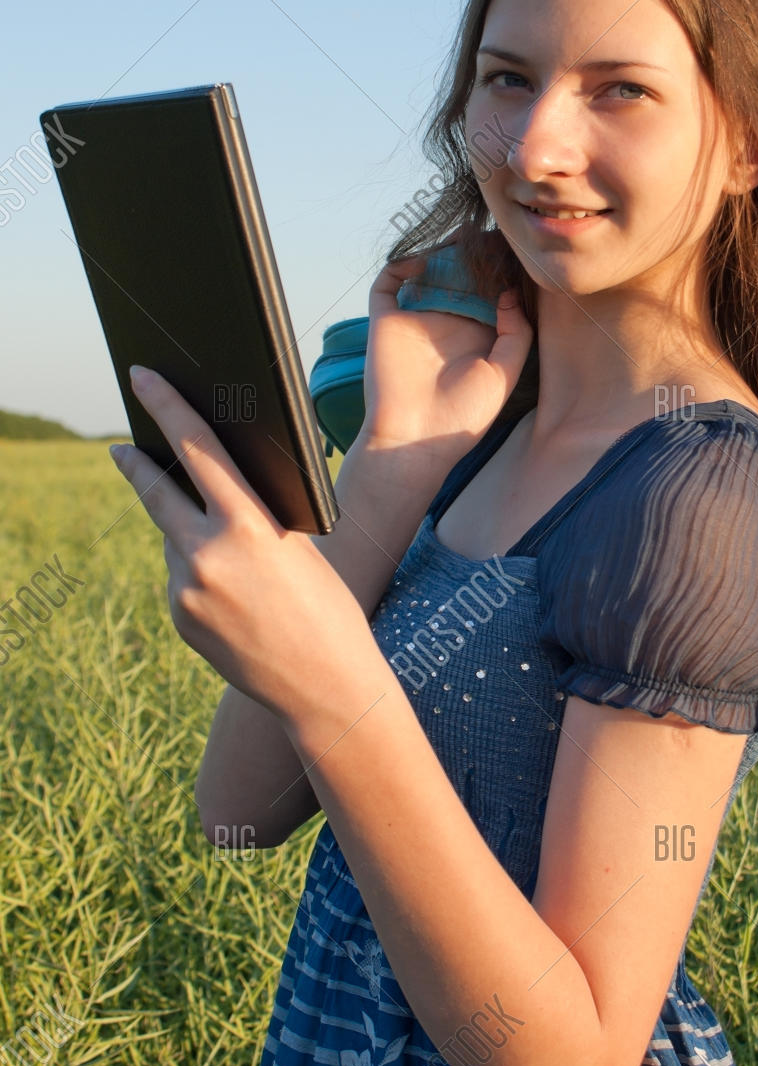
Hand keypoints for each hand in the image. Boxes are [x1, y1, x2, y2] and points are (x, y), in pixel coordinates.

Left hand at [108, 366, 369, 722]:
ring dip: (191, 536)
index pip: (197, 448)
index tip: (142, 379)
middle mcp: (207, 555)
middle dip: (136, 466)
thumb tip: (207, 490)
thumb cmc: (329, 607)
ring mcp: (186, 589)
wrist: (325, 685)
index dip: (166, 407)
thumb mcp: (298, 545)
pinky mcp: (178, 617)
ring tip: (242, 570)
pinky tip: (233, 601)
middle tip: (121, 447)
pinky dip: (198, 575)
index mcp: (247, 525)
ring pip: (173, 540)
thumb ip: (250, 514)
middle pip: (155, 491)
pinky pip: (179, 578)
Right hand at [360, 254, 534, 460]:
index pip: (490, 291)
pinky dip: (401, 265)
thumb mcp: (504, 374)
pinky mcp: (387, 321)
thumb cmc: (463, 415)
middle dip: (474, 254)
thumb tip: (510, 293)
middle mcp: (447, 323)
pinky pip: (388, 283)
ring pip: (428, 272)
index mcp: (478, 335)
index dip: (501, 270)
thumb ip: (516, 333)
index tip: (514, 250)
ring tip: (461, 237)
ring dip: (442, 252)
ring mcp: (417, 320)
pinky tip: (423, 261)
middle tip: (489, 234)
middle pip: (461, 275)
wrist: (415, 439)